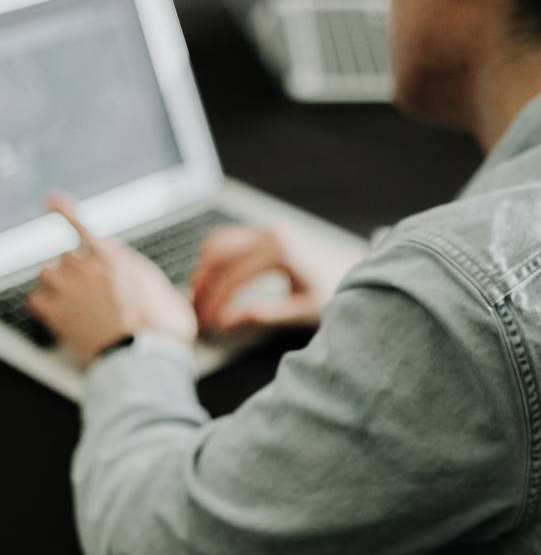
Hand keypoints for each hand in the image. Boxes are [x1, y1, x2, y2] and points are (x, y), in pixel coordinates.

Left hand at [28, 194, 197, 366]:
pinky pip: (37, 299)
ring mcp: (69, 288)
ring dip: (57, 285)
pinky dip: (45, 306)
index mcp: (117, 258)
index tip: (54, 200)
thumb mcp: (173, 298)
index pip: (81, 225)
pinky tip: (58, 314)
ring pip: (48, 273)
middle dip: (77, 271)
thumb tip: (181, 292)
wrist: (145, 358)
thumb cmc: (164, 331)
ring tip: (75, 304)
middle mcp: (89, 266)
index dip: (65, 211)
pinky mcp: (55, 312)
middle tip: (90, 293)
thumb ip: (163, 287)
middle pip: (68, 256)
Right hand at [191, 223, 360, 333]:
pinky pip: (228, 239)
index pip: (234, 277)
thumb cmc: (336, 290)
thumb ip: (265, 315)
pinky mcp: (267, 231)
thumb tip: (228, 324)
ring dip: (203, 270)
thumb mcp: (304, 310)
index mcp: (281, 251)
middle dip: (203, 286)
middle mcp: (271, 233)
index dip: (217, 304)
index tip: (209, 326)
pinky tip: (213, 284)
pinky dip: (214, 260)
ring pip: (217, 242)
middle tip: (196, 315)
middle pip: (218, 255)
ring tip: (200, 301)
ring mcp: (268, 228)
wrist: (358, 270)